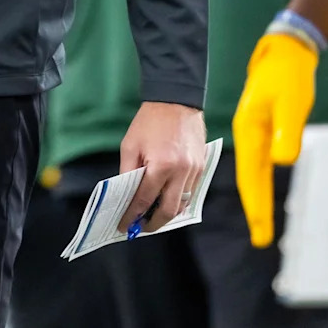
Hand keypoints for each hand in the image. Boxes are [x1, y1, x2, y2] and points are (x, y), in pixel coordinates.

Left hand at [116, 101, 205, 232]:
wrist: (176, 100)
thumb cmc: (150, 122)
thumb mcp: (131, 145)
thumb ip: (128, 172)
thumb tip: (126, 196)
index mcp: (161, 165)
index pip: (144, 200)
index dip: (133, 215)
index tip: (125, 226)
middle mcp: (180, 172)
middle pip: (168, 211)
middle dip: (153, 223)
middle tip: (141, 227)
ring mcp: (194, 171)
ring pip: (182, 204)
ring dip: (167, 213)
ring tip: (153, 215)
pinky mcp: (202, 168)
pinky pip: (191, 192)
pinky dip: (178, 199)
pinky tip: (167, 198)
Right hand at [232, 32, 316, 247]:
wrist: (282, 53)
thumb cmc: (285, 76)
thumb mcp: (291, 103)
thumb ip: (287, 132)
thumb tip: (283, 161)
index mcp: (249, 132)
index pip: (251, 178)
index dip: (257, 206)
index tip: (261, 233)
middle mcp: (247, 136)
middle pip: (249, 179)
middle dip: (256, 209)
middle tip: (261, 239)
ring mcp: (253, 133)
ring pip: (252, 172)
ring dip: (256, 198)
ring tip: (260, 222)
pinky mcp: (261, 130)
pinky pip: (255, 163)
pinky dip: (257, 181)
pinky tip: (259, 189)